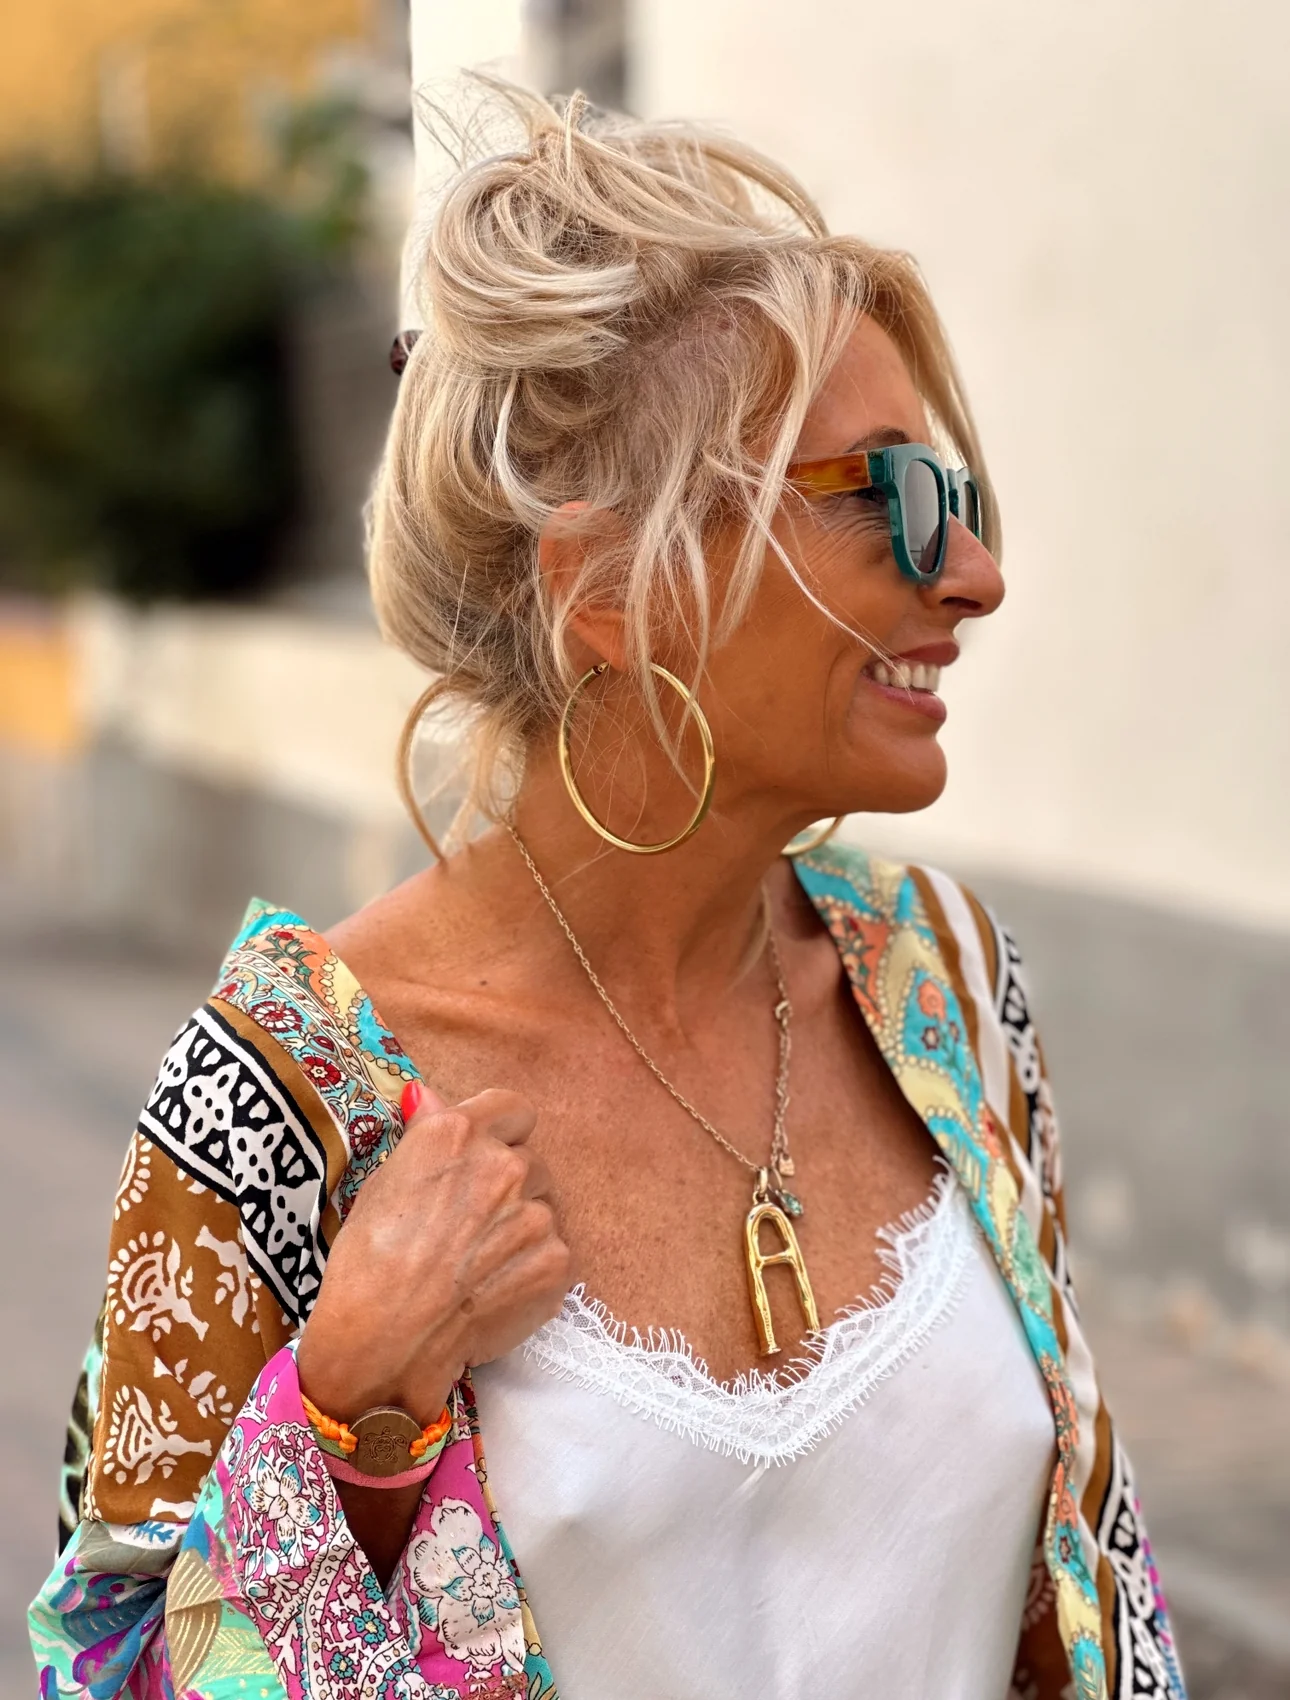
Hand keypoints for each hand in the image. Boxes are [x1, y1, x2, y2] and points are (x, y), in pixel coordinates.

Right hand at [297, 1084, 571, 1425]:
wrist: (385, 1339)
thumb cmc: (367, 1261)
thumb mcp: (382, 1182)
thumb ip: (422, 1133)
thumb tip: (428, 1095)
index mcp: (457, 1133)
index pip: (511, 1108)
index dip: (499, 1132)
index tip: (485, 1157)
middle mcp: (504, 1164)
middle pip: (528, 1162)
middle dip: (507, 1188)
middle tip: (470, 1226)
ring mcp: (537, 1214)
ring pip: (542, 1209)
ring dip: (520, 1229)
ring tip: (477, 1265)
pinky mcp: (557, 1261)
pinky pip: (552, 1254)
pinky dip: (530, 1271)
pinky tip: (492, 1292)